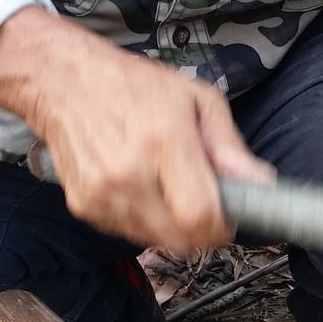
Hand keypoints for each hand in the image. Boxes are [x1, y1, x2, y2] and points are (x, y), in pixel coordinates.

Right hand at [0, 8, 273, 255]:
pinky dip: (144, 221)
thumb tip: (261, 186)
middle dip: (202, 232)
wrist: (61, 80)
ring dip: (172, 227)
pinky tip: (141, 189)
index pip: (200, 217)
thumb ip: (230, 147)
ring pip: (155, 241)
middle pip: (180, 240)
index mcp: (164, 142)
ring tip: (168, 189)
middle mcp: (129, 173)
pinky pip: (129, 233)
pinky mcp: (83, 206)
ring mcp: (102, 194)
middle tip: (205, 208)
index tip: (229, 216)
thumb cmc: (134, 86)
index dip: (222, 226)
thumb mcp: (196, 100)